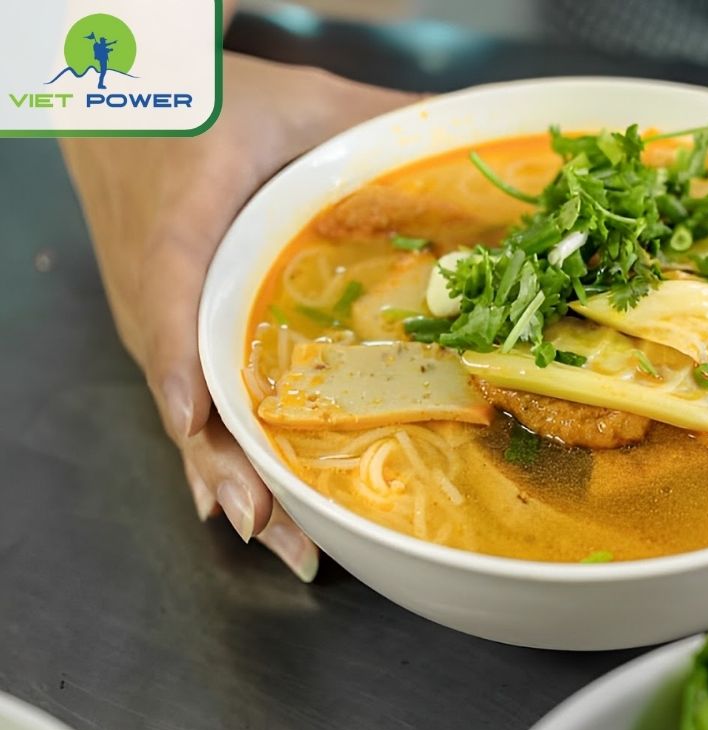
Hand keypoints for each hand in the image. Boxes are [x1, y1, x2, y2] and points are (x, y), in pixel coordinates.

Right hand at [63, 53, 418, 579]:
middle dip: (221, 459)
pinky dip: (214, 453)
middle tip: (271, 524)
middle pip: (179, 381)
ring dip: (222, 474)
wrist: (130, 104)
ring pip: (182, 406)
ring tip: (276, 539)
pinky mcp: (167, 329)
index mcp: (182, 218)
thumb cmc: (212, 102)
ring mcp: (156, 314)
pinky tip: (247, 505)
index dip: (185, 360)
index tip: (203, 419)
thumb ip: (374, 121)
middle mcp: (156, 282)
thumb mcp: (296, 100)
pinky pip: (185, 399)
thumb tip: (464, 146)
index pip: (171, 294)